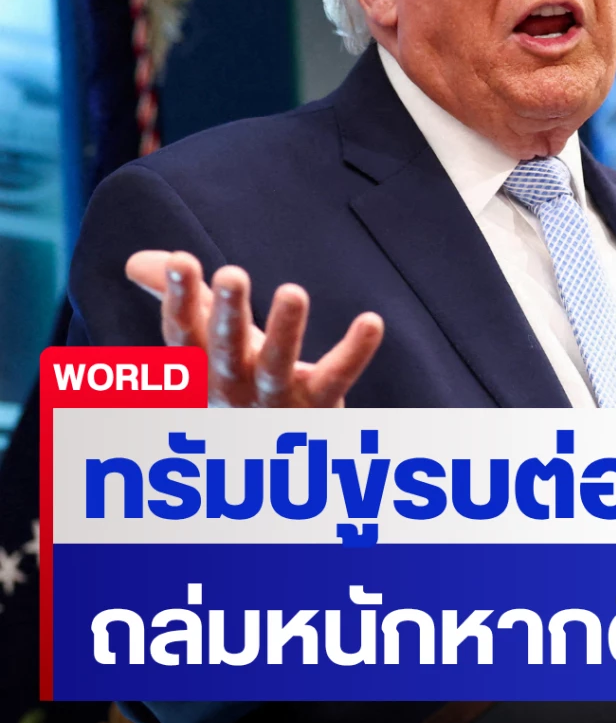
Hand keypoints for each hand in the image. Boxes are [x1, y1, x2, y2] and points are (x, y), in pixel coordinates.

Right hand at [125, 250, 383, 407]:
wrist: (266, 462)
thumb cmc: (234, 384)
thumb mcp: (205, 342)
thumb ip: (180, 297)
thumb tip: (136, 260)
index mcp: (200, 367)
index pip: (182, 332)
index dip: (177, 299)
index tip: (182, 260)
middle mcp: (232, 386)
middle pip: (225, 350)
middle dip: (225, 313)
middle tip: (231, 274)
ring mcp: (275, 400)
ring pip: (277, 367)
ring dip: (285, 331)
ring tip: (293, 291)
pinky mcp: (318, 406)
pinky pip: (337, 378)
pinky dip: (355, 352)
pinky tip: (371, 321)